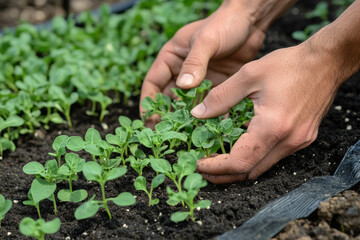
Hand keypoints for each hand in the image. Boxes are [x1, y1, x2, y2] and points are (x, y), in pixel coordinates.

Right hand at [139, 0, 290, 123]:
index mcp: (172, 57)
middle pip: (169, 97)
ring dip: (188, 117)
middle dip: (167, 115)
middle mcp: (183, 70)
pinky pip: (209, 102)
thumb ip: (194, 62)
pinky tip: (211, 126)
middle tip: (168, 133)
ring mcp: (200, 79)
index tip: (149, 120)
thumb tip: (183, 86)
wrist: (251, 20)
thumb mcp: (206, 40)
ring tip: (189, 134)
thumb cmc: (224, 23)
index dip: (149, 102)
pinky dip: (209, 113)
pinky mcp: (217, 84)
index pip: (153, 83)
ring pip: (189, 103)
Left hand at [193, 41, 343, 183]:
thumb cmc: (289, 65)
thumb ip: (220, 97)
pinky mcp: (303, 138)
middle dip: (224, 174)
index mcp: (272, 127)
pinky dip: (254, 156)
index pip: (239, 162)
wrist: (325, 62)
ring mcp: (298, 142)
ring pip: (262, 167)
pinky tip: (241, 145)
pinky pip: (273, 156)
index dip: (215, 167)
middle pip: (250, 172)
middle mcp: (288, 141)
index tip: (198, 164)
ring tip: (217, 158)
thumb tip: (197, 113)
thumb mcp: (248, 75)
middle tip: (203, 168)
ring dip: (239, 167)